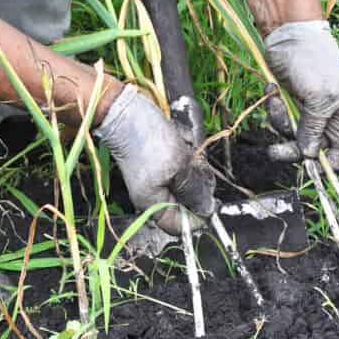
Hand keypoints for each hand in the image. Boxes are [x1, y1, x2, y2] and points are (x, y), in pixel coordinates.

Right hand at [94, 86, 214, 233]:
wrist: (126, 112)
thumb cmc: (149, 141)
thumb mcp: (178, 167)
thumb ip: (194, 191)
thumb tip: (208, 210)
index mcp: (153, 205)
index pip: (180, 226)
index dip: (199, 218)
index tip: (213, 201)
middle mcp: (155, 196)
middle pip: (187, 203)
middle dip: (197, 185)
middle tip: (196, 166)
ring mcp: (158, 179)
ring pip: (188, 183)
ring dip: (193, 167)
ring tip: (187, 150)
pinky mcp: (161, 163)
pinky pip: (182, 166)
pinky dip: (187, 155)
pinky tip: (182, 142)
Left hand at [263, 20, 338, 169]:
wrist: (289, 34)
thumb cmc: (313, 62)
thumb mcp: (319, 98)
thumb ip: (314, 129)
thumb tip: (309, 155)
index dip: (330, 162)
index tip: (311, 168)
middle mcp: (329, 116)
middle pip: (313, 148)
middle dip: (293, 148)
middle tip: (276, 151)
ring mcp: (308, 110)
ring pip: (293, 135)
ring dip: (280, 122)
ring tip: (275, 101)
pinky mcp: (291, 103)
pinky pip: (281, 119)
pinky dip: (274, 108)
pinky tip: (273, 91)